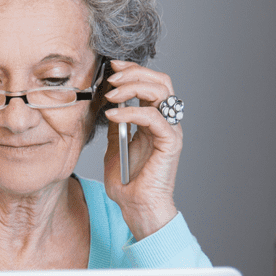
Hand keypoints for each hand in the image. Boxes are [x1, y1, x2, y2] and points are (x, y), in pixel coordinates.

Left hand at [102, 61, 181, 240]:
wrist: (137, 207)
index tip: (111, 67)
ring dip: (133, 87)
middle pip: (160, 80)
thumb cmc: (128, 183)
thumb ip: (114, 125)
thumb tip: (104, 104)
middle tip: (111, 77)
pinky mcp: (171, 142)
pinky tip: (112, 116)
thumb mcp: (113, 147)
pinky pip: (154, 117)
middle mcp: (166, 122)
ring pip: (161, 91)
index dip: (132, 71)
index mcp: (154, 120)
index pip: (150, 83)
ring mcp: (170, 131)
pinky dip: (131, 112)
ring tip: (111, 94)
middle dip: (134, 72)